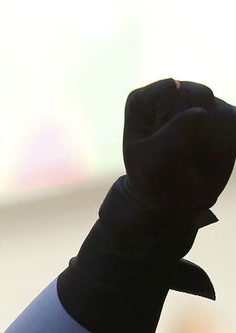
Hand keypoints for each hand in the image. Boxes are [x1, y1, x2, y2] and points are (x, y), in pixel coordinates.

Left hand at [123, 79, 235, 222]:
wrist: (174, 201)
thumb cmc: (153, 179)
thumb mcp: (151, 164)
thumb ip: (170, 138)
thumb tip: (201, 113)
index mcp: (145, 101)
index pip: (169, 90)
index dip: (171, 119)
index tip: (160, 144)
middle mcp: (175, 93)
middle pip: (199, 96)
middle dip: (193, 131)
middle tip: (179, 156)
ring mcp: (203, 103)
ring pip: (221, 112)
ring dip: (209, 143)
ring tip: (191, 159)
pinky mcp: (227, 116)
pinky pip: (235, 124)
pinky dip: (225, 147)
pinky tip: (207, 159)